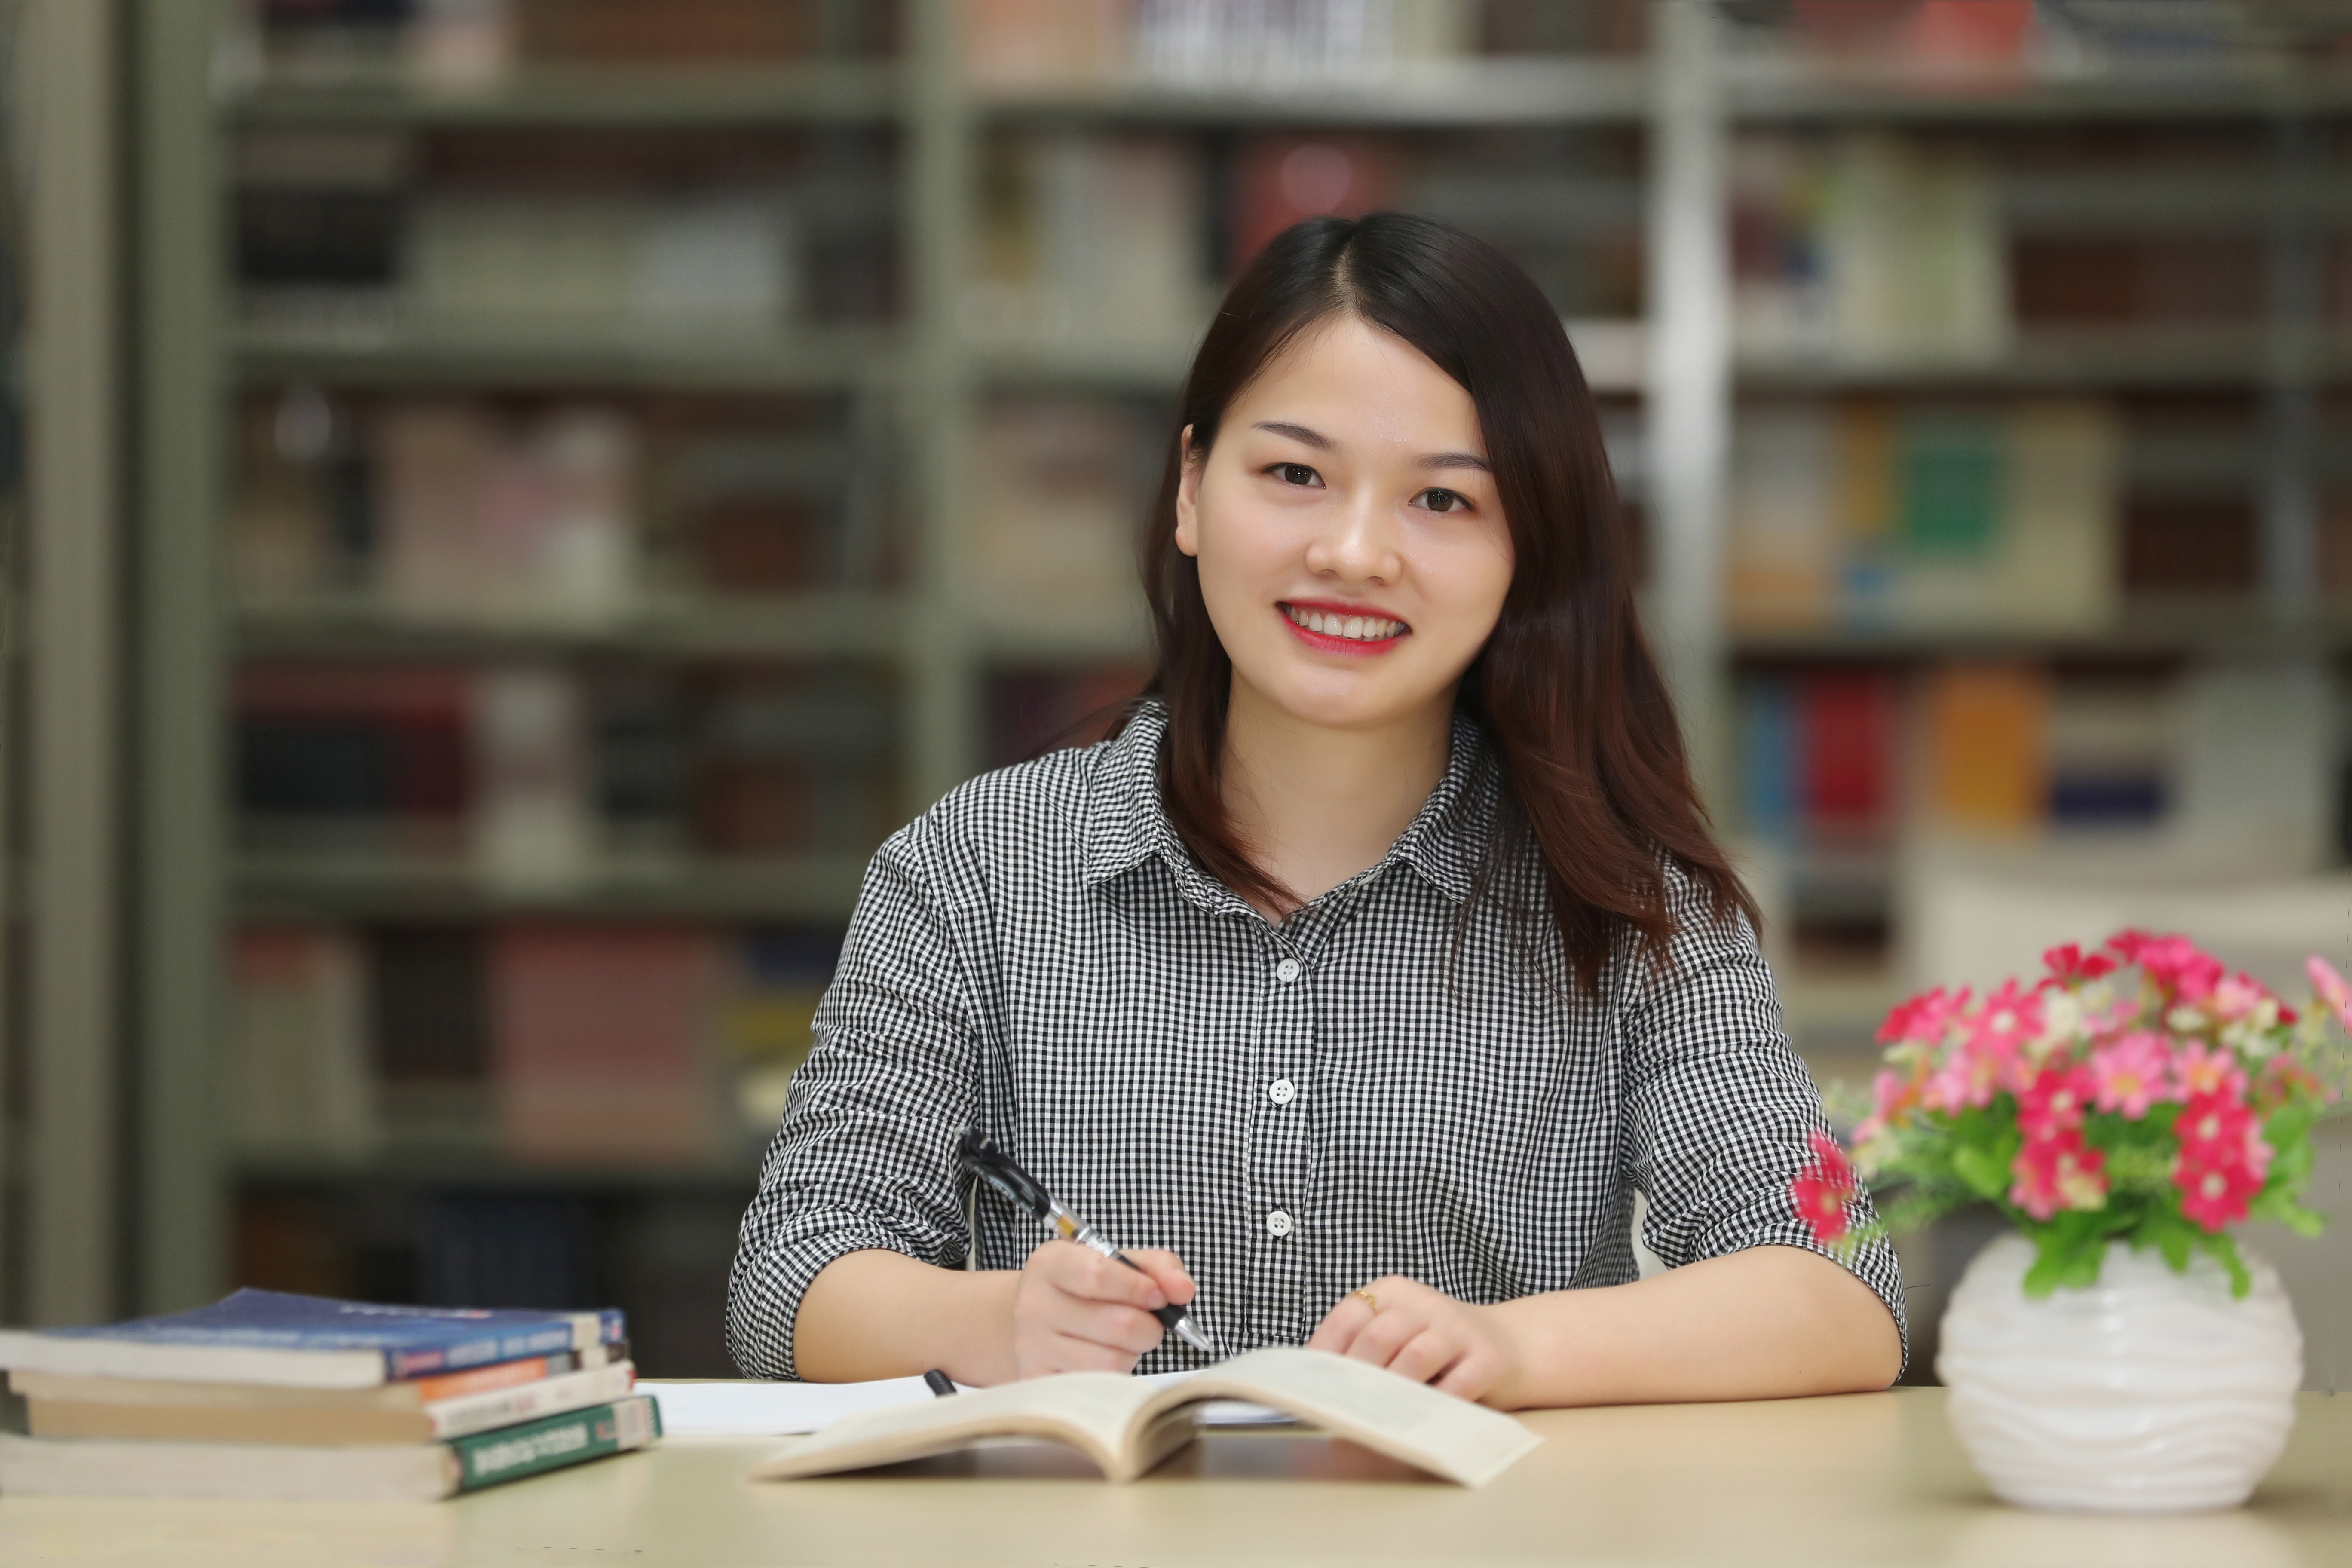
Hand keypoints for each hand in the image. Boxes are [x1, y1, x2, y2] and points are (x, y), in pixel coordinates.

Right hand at [1008, 1241, 1195, 1379]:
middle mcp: (1033, 1304)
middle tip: (1147, 1322)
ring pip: (1112, 1360)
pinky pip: (1099, 1386)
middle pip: (1118, 1324)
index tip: (1157, 1296)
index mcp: (1050, 1263)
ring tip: (1123, 1341)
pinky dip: (1116, 1374)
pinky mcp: (1039, 1382)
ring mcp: (1032, 1347)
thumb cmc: (1085, 1290)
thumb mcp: (1116, 1264)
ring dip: (1133, 1352)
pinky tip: (1106, 1358)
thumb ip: (1157, 1267)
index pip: (1099, 1274)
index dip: (1140, 1288)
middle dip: (1149, 1326)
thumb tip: (1184, 1291)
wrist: (1036, 1321)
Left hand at [1307, 1275, 1523, 1405]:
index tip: (1311, 1385)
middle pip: (1379, 1336)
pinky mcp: (1488, 1358)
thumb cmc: (1440, 1346)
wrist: (1512, 1344)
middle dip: (1357, 1375)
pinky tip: (1423, 1417)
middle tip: (1343, 1407)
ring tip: (1376, 1415)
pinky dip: (1436, 1403)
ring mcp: (1459, 1329)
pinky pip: (1457, 1383)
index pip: (1349, 1315)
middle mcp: (1426, 1304)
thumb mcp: (1401, 1332)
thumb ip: (1365, 1348)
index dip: (1325, 1351)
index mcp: (1395, 1292)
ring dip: (1393, 1390)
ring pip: (1416, 1356)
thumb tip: (1318, 1384)